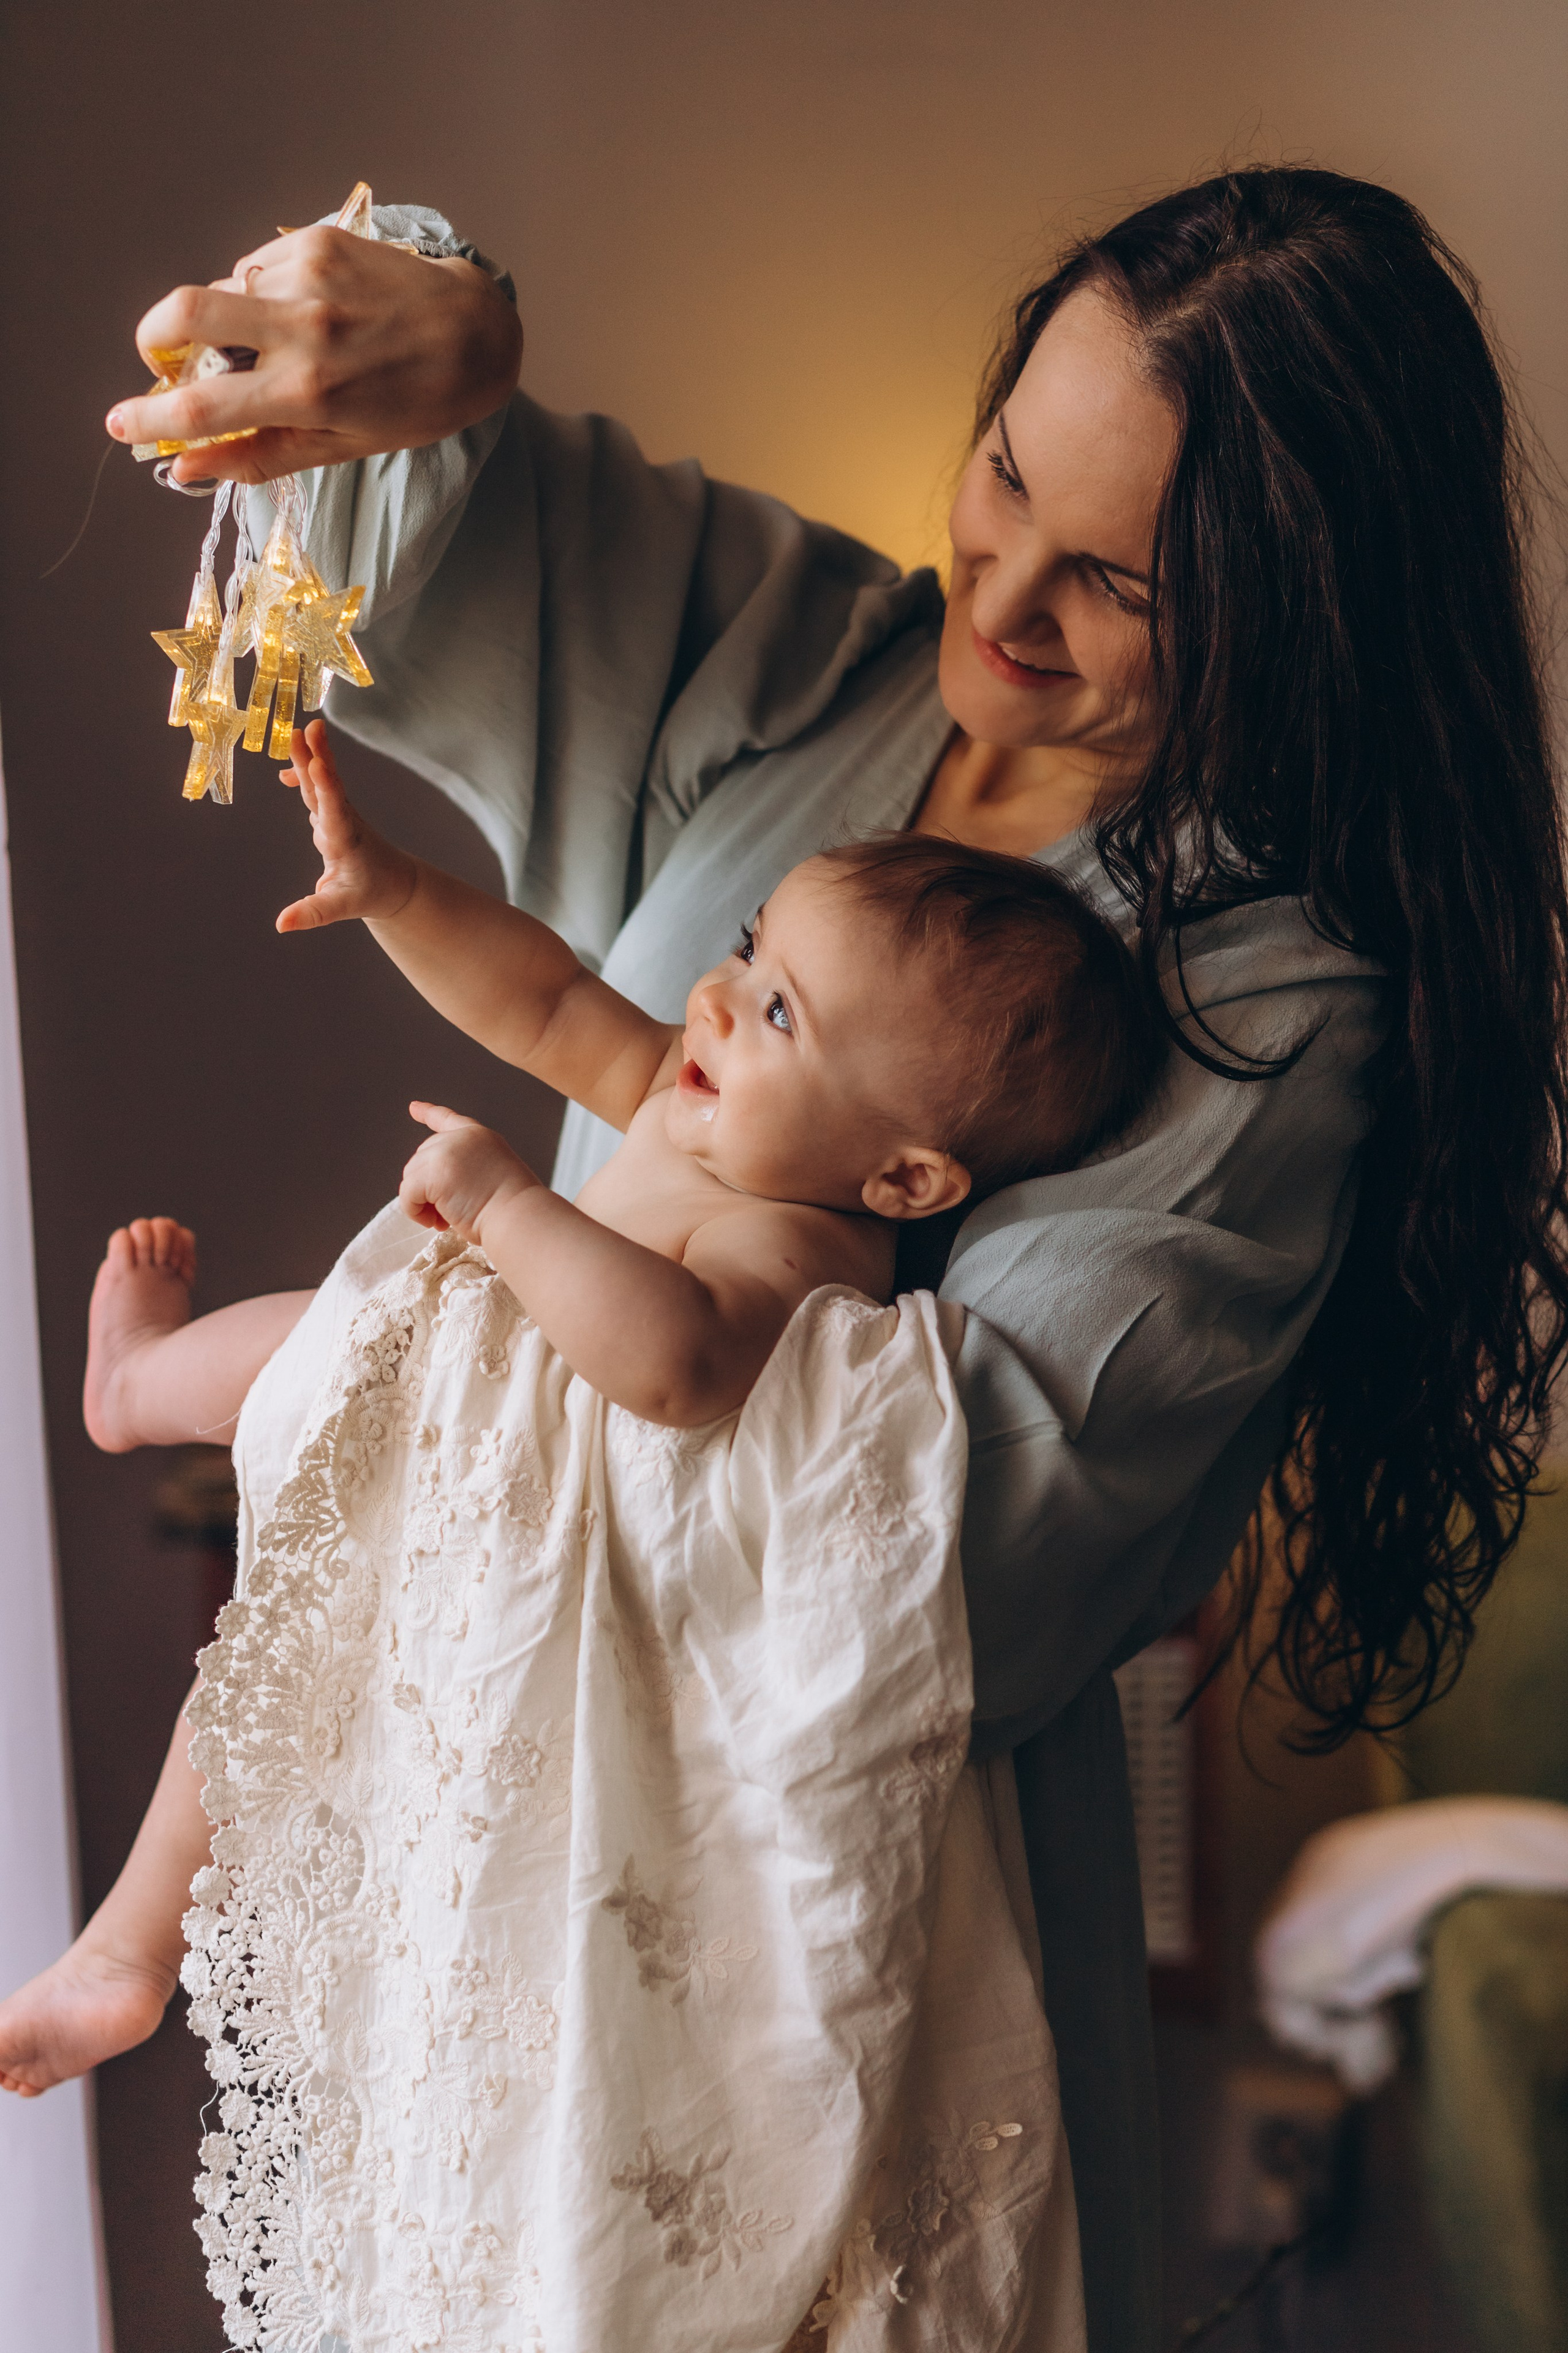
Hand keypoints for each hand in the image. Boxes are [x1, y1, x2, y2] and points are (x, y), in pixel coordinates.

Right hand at [105, 227, 522, 485]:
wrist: (475, 333)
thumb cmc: (414, 401)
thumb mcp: (341, 446)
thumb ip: (258, 457)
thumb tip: (186, 471)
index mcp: (308, 390)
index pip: (200, 407)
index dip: (148, 418)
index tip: (122, 424)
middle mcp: (303, 327)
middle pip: (183, 313)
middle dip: (154, 339)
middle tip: (164, 362)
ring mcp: (308, 275)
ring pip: (224, 291)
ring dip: (228, 321)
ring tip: (276, 343)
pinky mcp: (317, 240)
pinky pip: (257, 267)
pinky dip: (261, 294)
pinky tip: (305, 313)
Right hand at [276, 720, 416, 932]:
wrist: (395, 882)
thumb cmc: (369, 893)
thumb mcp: (341, 906)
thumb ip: (312, 913)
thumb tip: (280, 925)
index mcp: (346, 841)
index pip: (335, 811)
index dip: (326, 787)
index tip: (317, 764)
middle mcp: (344, 820)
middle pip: (326, 786)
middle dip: (316, 758)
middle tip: (306, 731)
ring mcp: (339, 812)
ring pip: (323, 780)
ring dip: (311, 754)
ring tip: (299, 729)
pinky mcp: (334, 811)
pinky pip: (317, 787)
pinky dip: (304, 775)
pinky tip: (286, 771)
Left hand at [399, 1104, 539, 1243]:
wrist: (519, 1217)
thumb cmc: (513, 1208)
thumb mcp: (494, 1174)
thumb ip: (467, 1169)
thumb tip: (440, 1189)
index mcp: (480, 1137)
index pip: (447, 1119)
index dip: (428, 1113)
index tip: (413, 1107)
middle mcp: (460, 1138)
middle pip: (422, 1158)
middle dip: (427, 1186)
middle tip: (446, 1214)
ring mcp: (445, 1152)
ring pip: (411, 1177)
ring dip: (422, 1203)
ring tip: (445, 1220)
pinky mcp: (432, 1174)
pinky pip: (407, 1194)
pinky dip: (415, 1212)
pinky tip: (436, 1222)